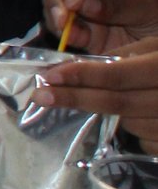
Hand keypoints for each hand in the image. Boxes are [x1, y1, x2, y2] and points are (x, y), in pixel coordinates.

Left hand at [42, 36, 157, 140]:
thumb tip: (75, 66)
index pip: (117, 75)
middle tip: (41, 96)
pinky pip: (144, 142)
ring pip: (127, 124)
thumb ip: (123, 54)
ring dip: (108, 113)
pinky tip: (135, 118)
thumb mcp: (155, 46)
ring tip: (108, 101)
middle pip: (116, 103)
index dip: (82, 75)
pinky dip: (133, 131)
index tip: (50, 76)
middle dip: (75, 99)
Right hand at [43, 0, 157, 54]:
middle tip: (62, 18)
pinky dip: (63, 34)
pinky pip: (61, 29)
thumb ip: (122, 5)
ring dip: (55, 17)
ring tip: (65, 31)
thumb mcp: (153, 6)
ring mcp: (82, 5)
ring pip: (53, 4)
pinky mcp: (80, 27)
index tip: (75, 1)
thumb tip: (84, 5)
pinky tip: (73, 40)